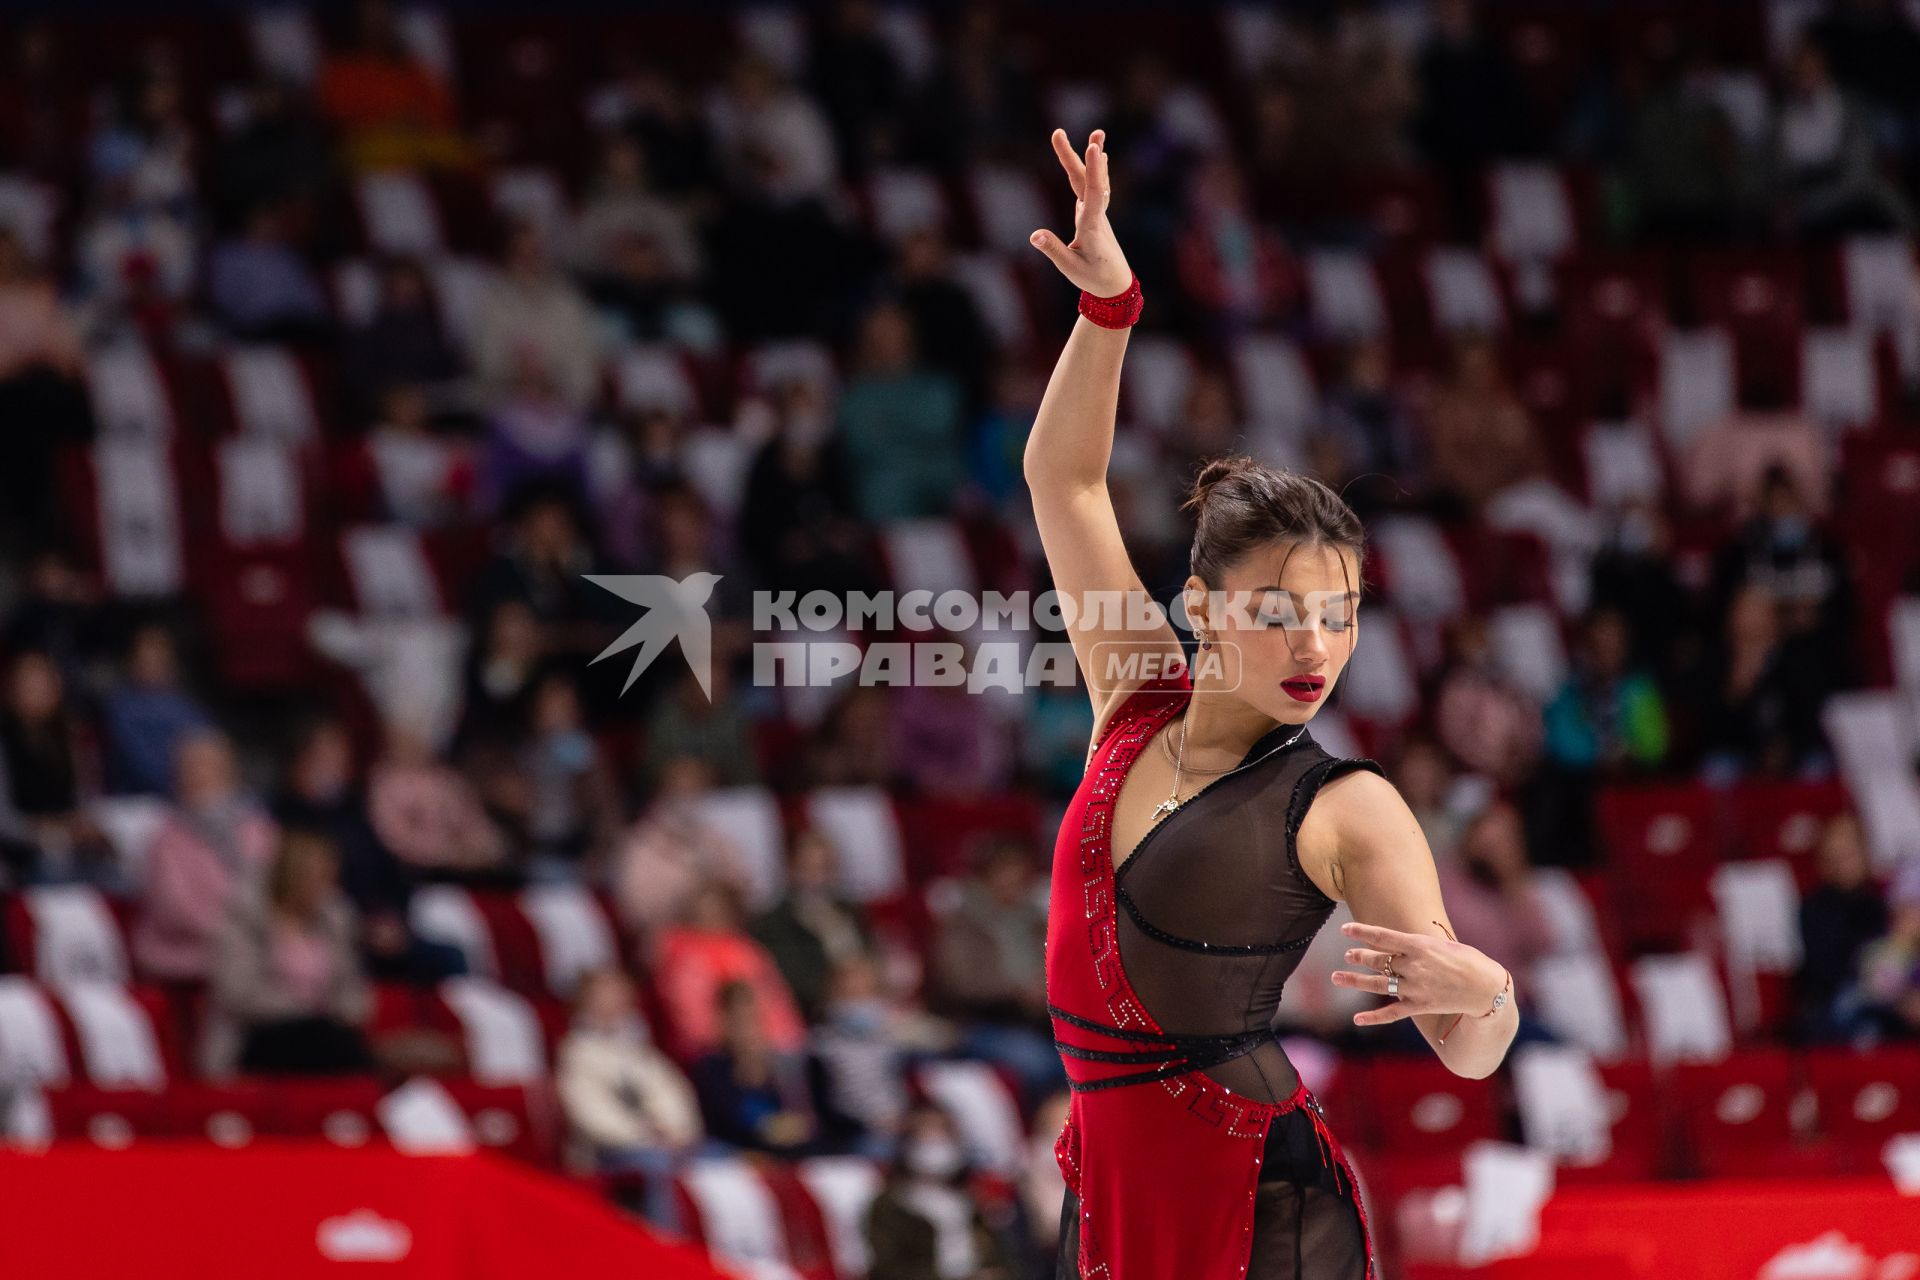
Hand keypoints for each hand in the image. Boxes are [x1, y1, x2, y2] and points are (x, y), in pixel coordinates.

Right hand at [1031, 127, 1134, 297]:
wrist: (1115, 284)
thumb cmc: (1093, 278)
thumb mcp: (1069, 267)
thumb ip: (1053, 249)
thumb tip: (1034, 235)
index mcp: (1092, 228)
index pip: (1094, 195)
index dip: (1095, 171)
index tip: (1094, 148)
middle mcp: (1097, 216)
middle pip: (1086, 181)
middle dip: (1073, 156)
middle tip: (1056, 132)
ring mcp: (1097, 213)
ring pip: (1093, 181)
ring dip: (1092, 156)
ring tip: (1097, 133)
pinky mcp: (1094, 214)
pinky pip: (1095, 186)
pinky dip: (1095, 169)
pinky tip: (1098, 154)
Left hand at [1330, 920, 1508, 1026]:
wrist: (1486, 988)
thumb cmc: (1467, 960)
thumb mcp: (1441, 943)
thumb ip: (1417, 943)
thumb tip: (1397, 940)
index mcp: (1419, 945)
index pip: (1382, 936)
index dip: (1361, 931)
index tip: (1344, 929)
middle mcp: (1413, 965)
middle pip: (1378, 960)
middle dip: (1359, 957)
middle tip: (1347, 955)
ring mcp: (1414, 987)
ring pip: (1377, 984)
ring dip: (1354, 981)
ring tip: (1336, 977)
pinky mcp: (1419, 1006)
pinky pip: (1391, 1012)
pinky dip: (1373, 1017)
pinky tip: (1357, 1018)